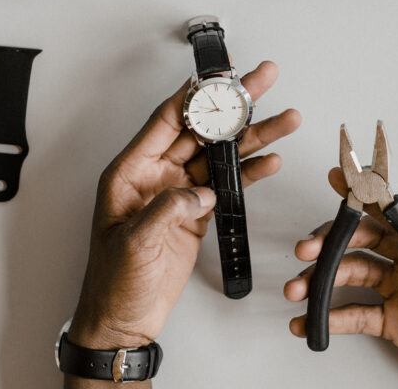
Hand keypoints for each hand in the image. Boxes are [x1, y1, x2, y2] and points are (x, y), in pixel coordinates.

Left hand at [67, 62, 300, 376]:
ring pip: (220, 155)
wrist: (123, 321)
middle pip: (200, 130)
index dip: (195, 97)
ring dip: (252, 138)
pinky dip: (249, 172)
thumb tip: (199, 190)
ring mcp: (177, 193)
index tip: (221, 76)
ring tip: (284, 120)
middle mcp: (154, 175)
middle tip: (262, 80)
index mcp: (130, 172)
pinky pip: (226, 184)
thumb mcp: (134, 243)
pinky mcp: (194, 213)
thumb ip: (166, 209)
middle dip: (234, 106)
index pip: (167, 120)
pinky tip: (269, 159)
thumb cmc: (113, 283)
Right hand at [284, 168, 397, 388]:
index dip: (370, 197)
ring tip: (299, 288)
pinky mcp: (395, 324)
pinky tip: (310, 320)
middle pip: (367, 241)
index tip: (344, 182)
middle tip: (308, 248)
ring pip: (353, 275)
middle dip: (333, 241)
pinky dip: (329, 317)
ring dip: (323, 279)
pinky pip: (355, 315)